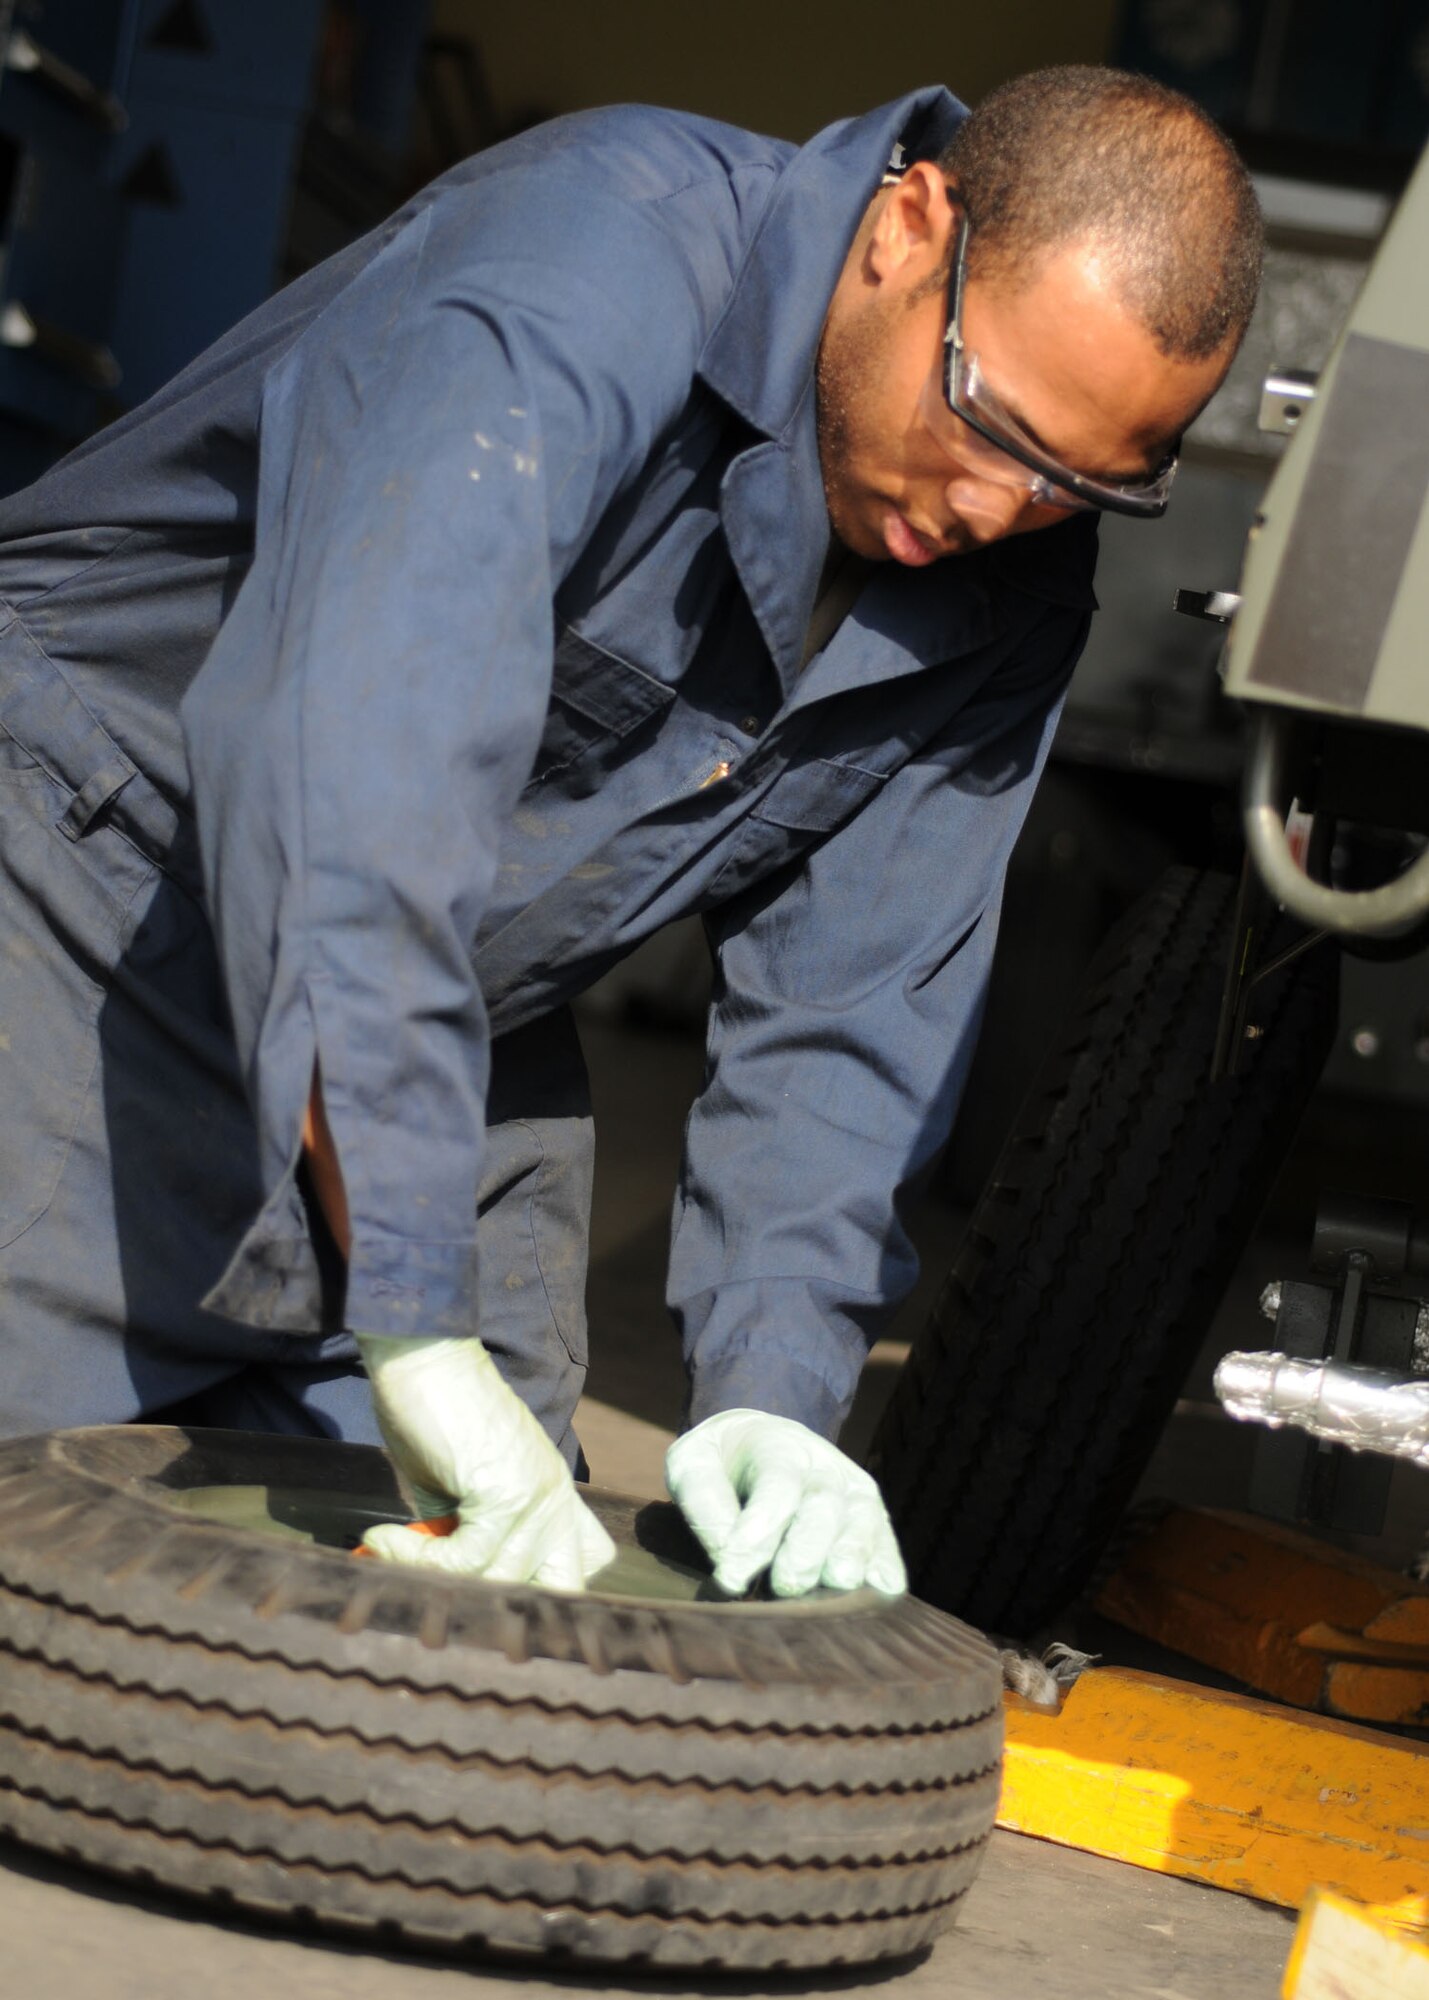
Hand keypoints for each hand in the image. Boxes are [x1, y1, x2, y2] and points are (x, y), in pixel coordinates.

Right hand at [355, 1333, 614, 1587]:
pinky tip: (383, 1539)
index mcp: (554, 1492)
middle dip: (503, 1602)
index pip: (585, 1561)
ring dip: (435, 1576)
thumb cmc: (435, 1411)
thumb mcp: (460, 1487)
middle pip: (559, 1588)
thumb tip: (447, 1583)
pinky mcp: (504, 1492)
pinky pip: (465, 1559)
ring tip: (388, 1549)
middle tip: (440, 1586)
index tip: (484, 1592)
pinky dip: (415, 1558)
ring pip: (498, 1580)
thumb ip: (467, 1535)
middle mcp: (556, 1497)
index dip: (542, 1588)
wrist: (423, 1355)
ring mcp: (536, 1495)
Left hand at [665, 1408, 906, 1597]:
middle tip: (785, 1586)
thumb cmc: (720, 1463)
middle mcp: (825, 1468)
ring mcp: (855, 1495)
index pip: (776, 1487)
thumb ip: (703, 1501)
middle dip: (807, 1550)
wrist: (762, 1442)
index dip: (758, 1532)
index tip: (732, 1577)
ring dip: (851, 1559)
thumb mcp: (693, 1463)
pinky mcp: (874, 1524)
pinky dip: (885, 1572)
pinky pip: (886, 1548)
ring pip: (862, 1524)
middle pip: (824, 1507)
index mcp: (779, 1447)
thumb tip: (727, 1556)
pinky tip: (878, 1596)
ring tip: (835, 1593)